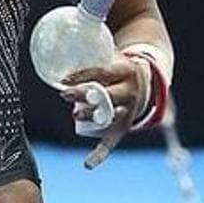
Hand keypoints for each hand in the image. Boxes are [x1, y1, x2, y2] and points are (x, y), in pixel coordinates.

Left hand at [63, 54, 152, 169]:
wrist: (144, 78)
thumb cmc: (116, 65)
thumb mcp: (109, 55)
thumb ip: (88, 52)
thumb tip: (59, 38)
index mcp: (125, 70)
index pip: (103, 73)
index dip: (83, 75)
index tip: (64, 80)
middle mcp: (130, 91)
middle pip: (107, 95)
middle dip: (85, 94)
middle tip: (65, 94)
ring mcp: (129, 110)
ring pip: (111, 116)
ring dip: (92, 116)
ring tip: (75, 113)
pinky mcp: (125, 126)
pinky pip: (113, 142)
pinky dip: (100, 154)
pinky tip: (88, 164)